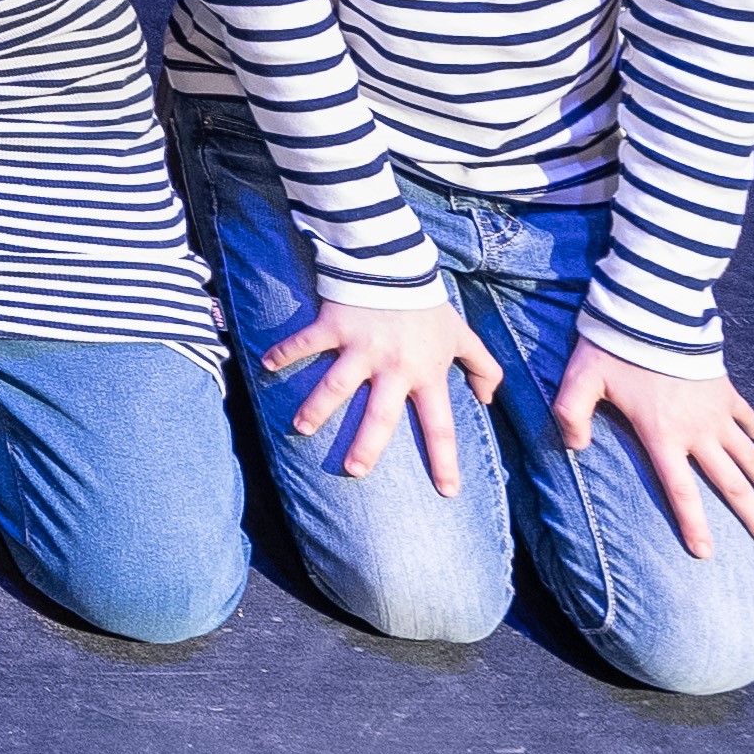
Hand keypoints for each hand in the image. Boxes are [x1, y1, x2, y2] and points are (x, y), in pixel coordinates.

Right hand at [256, 278, 499, 494]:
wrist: (399, 262)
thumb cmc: (429, 305)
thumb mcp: (462, 336)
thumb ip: (483, 367)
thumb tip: (487, 400)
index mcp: (426, 374)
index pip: (440, 425)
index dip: (445, 459)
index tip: (447, 491)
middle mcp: (393, 367)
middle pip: (380, 416)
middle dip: (366, 446)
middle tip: (354, 472)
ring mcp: (361, 348)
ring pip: (336, 385)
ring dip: (316, 408)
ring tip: (300, 428)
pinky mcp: (334, 326)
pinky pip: (306, 343)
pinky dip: (285, 352)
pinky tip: (267, 365)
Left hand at [554, 342, 753, 561]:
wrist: (654, 310)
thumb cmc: (614, 347)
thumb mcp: (582, 381)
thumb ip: (571, 415)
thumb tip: (573, 447)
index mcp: (663, 435)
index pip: (681, 491)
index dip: (695, 524)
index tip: (707, 554)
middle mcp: (698, 430)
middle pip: (730, 483)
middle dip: (752, 517)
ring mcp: (716, 410)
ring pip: (748, 455)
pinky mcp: (724, 387)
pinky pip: (744, 414)